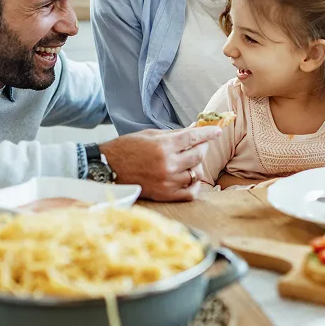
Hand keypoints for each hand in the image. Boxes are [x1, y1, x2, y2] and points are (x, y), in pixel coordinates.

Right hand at [99, 126, 221, 201]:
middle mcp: (168, 164)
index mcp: (163, 146)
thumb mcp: (149, 135)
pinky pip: (189, 193)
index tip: (217, 130)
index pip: (193, 137)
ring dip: (196, 165)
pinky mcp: (164, 195)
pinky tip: (192, 179)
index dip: (208, 133)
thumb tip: (193, 130)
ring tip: (191, 159)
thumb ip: (173, 134)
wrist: (107, 168)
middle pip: (198, 155)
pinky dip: (194, 186)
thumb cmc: (126, 148)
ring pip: (195, 173)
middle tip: (203, 143)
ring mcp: (167, 181)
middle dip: (204, 146)